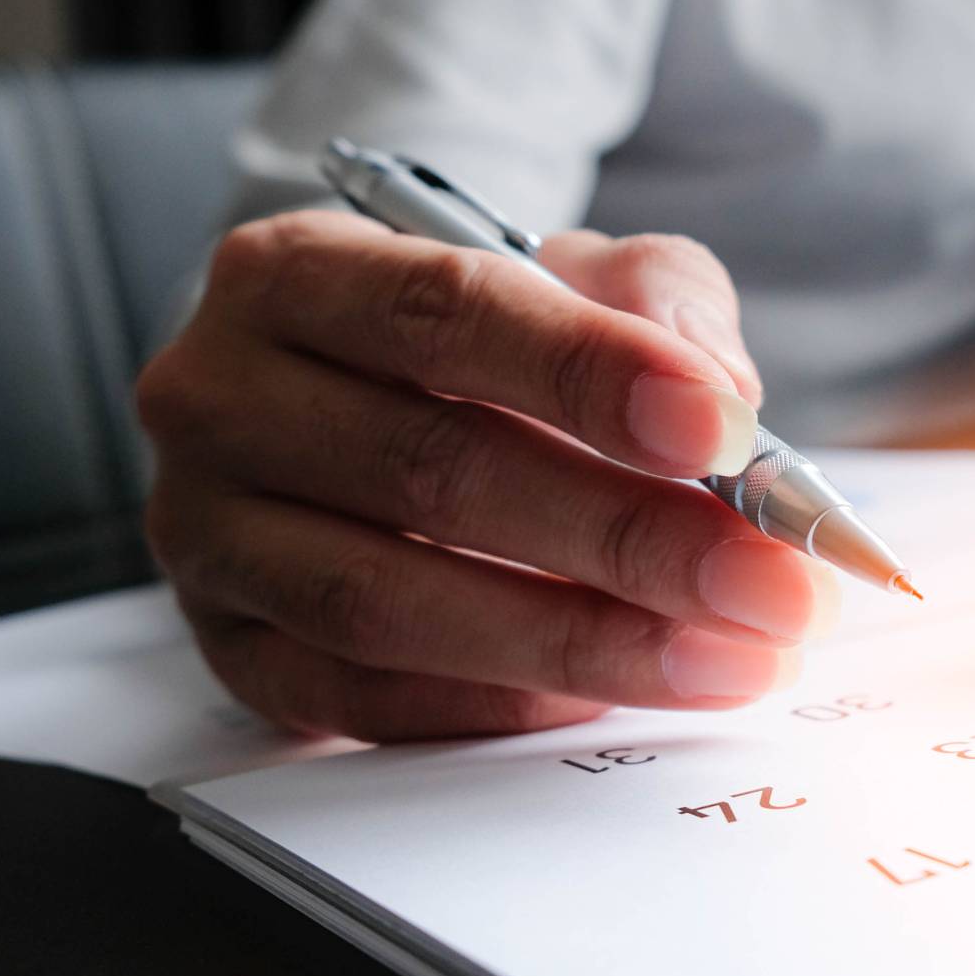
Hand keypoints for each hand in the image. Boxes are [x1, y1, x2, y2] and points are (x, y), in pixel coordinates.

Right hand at [136, 210, 833, 741]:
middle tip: (769, 582)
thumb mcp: (576, 272)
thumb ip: (655, 300)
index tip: (725, 431)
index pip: (446, 309)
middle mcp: (219, 395)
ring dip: (581, 641)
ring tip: (730, 656)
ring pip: (390, 602)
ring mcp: (205, 533)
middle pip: (429, 469)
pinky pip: (361, 700)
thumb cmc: (485, 332)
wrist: (368, 396)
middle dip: (626, 534)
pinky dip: (498, 706)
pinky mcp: (229, 646)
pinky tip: (615, 694)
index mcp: (293, 269)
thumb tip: (723, 391)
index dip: (590, 373)